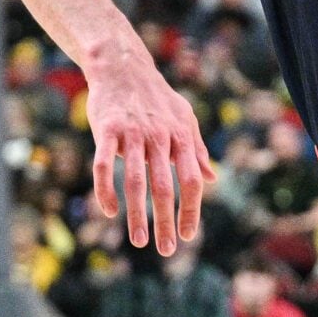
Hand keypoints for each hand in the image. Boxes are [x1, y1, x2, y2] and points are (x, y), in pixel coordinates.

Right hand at [86, 50, 215, 253]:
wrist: (122, 66)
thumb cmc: (156, 97)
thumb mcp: (184, 118)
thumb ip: (197, 149)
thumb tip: (212, 178)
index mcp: (181, 137)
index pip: (191, 180)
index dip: (191, 209)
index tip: (187, 235)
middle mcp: (159, 137)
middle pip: (165, 186)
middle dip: (167, 221)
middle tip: (167, 250)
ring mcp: (132, 133)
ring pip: (135, 180)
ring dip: (138, 214)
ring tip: (140, 241)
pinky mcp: (106, 129)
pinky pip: (104, 165)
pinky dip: (106, 190)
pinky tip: (110, 211)